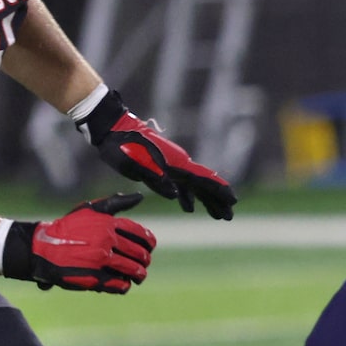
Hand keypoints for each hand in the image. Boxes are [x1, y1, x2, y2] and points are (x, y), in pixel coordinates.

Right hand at [1, 194, 155, 292]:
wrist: (41, 248)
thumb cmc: (68, 228)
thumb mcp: (90, 209)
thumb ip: (115, 203)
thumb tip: (139, 196)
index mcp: (108, 224)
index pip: (141, 235)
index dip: (150, 243)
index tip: (149, 247)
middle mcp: (107, 241)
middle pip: (140, 254)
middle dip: (144, 260)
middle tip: (143, 264)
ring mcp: (101, 260)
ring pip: (133, 271)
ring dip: (139, 275)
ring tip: (138, 276)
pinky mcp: (95, 277)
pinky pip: (120, 285)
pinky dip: (124, 285)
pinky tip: (122, 283)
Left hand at [80, 89, 236, 218]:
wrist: (112, 129)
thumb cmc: (121, 146)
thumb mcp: (134, 164)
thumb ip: (155, 178)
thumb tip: (174, 195)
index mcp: (175, 162)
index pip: (203, 178)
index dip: (219, 190)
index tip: (233, 201)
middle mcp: (178, 163)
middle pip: (204, 184)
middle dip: (218, 199)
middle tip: (229, 216)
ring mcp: (171, 165)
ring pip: (194, 186)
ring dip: (206, 200)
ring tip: (218, 215)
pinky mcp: (162, 168)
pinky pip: (181, 184)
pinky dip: (188, 196)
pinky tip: (189, 207)